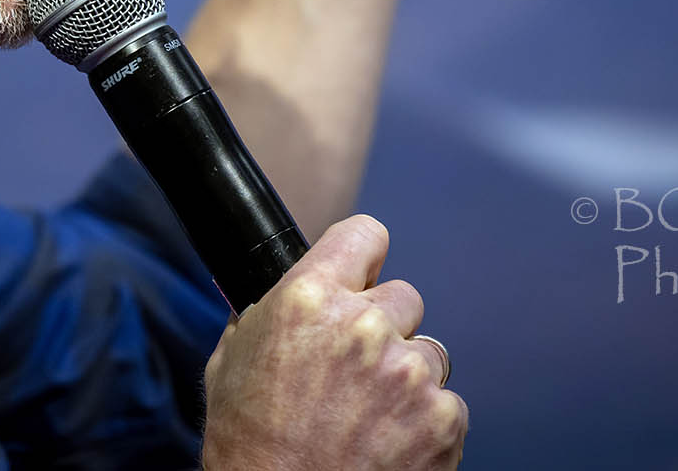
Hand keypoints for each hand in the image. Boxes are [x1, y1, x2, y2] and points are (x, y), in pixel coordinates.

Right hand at [200, 215, 465, 469]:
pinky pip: (445, 402)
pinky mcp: (442, 419)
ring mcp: (408, 374)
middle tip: (355, 368)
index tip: (361, 273)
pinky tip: (387, 442)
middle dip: (384, 326)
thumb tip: (279, 291)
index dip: (361, 257)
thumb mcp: (232, 359)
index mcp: (308, 298)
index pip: (364, 234)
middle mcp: (365, 327)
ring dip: (406, 376)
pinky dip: (424, 422)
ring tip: (368, 415)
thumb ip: (265, 313)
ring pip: (427, 352)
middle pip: (402, 296)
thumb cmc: (249, 442)